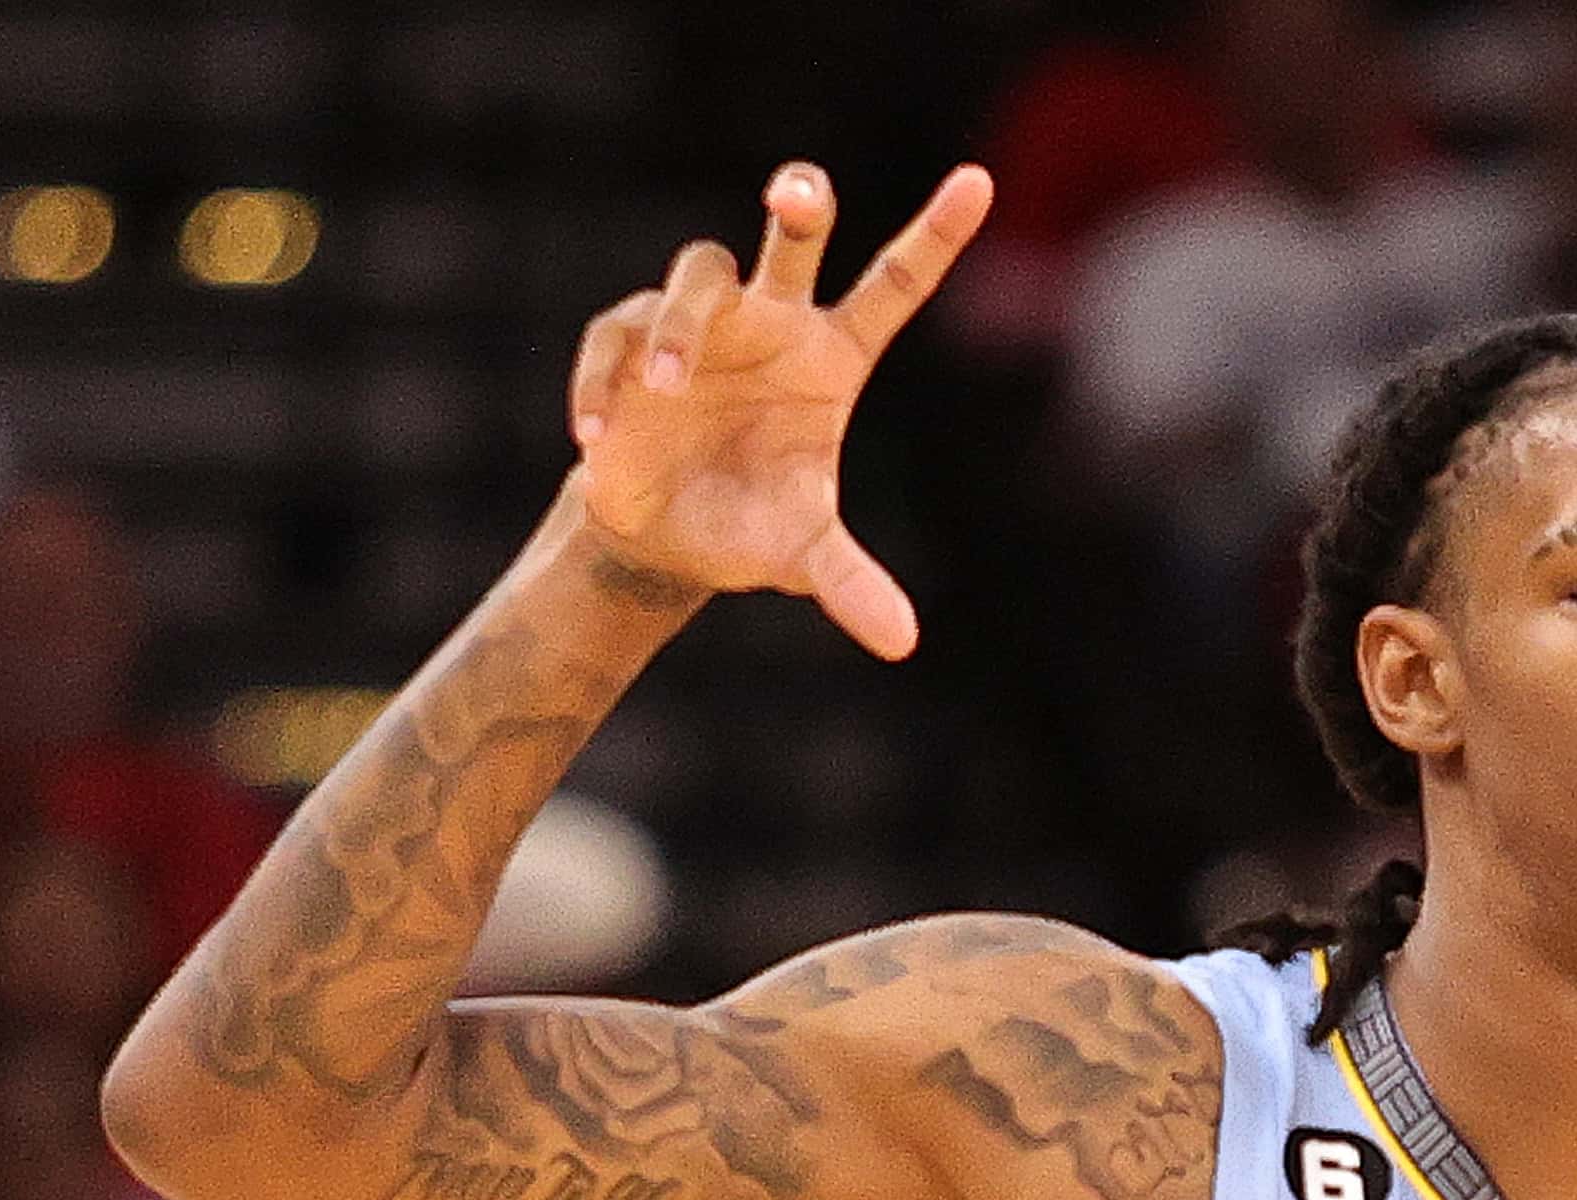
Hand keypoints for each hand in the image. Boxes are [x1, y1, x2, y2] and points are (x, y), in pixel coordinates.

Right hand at [567, 159, 992, 651]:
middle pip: (791, 238)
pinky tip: (595, 439)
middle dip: (797, 204)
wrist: (666, 539)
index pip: (893, 287)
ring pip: (697, 277)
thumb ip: (849, 583)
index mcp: (830, 359)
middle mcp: (771, 324)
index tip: (980, 180)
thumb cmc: (750, 528)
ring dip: (678, 326)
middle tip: (798, 197)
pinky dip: (604, 383)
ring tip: (665, 388)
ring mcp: (702, 324)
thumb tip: (902, 643)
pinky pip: (616, 339)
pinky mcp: (629, 341)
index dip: (935, 235)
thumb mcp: (801, 556)